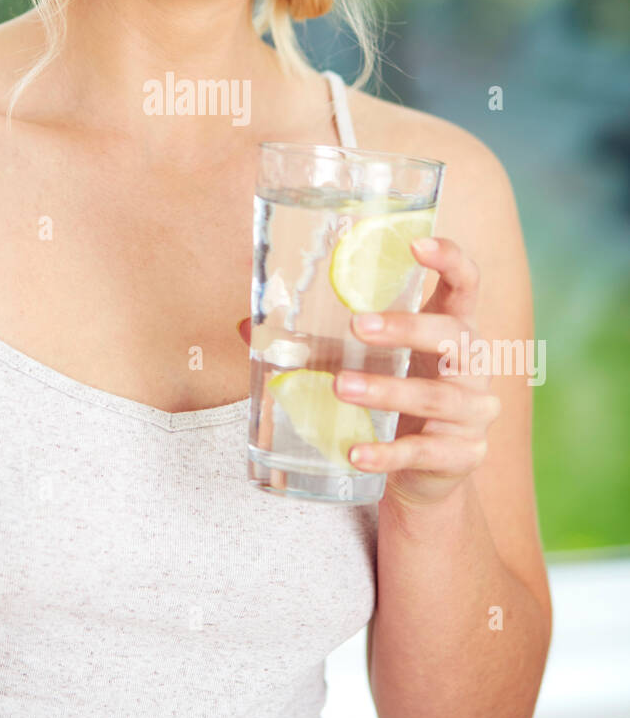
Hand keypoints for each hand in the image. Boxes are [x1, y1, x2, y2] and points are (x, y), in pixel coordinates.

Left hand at [331, 236, 500, 511]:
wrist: (425, 473)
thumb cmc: (396, 400)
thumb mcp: (368, 363)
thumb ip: (316, 341)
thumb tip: (244, 324)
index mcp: (454, 328)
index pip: (466, 283)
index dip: (449, 259)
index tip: (416, 243)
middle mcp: (473, 365)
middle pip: (453, 335)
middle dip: (406, 327)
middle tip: (357, 325)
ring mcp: (472, 412)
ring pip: (434, 396)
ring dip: (386, 389)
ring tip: (341, 387)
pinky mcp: (460, 456)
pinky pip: (422, 452)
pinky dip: (386, 452)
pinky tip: (355, 452)